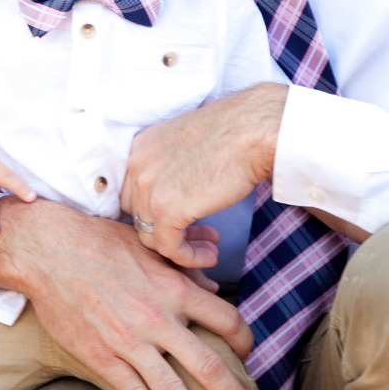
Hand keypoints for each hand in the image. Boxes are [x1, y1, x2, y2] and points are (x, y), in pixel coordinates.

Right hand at [0, 197, 262, 389]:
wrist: (50, 252)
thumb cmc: (101, 242)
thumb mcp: (150, 247)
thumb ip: (185, 270)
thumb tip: (212, 287)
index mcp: (175, 288)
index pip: (226, 320)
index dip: (244, 340)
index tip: (247, 353)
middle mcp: (159, 319)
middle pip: (209, 367)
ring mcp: (130, 343)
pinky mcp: (103, 359)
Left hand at [122, 82, 287, 265]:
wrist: (253, 131)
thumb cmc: (233, 132)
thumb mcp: (188, 142)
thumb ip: (171, 164)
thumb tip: (176, 188)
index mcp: (141, 147)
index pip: (135, 192)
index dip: (158, 210)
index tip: (186, 218)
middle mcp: (137, 166)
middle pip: (138, 214)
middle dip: (166, 229)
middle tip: (197, 234)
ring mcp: (148, 188)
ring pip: (151, 235)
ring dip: (180, 248)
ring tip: (208, 248)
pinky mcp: (167, 210)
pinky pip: (169, 248)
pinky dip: (189, 258)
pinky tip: (210, 255)